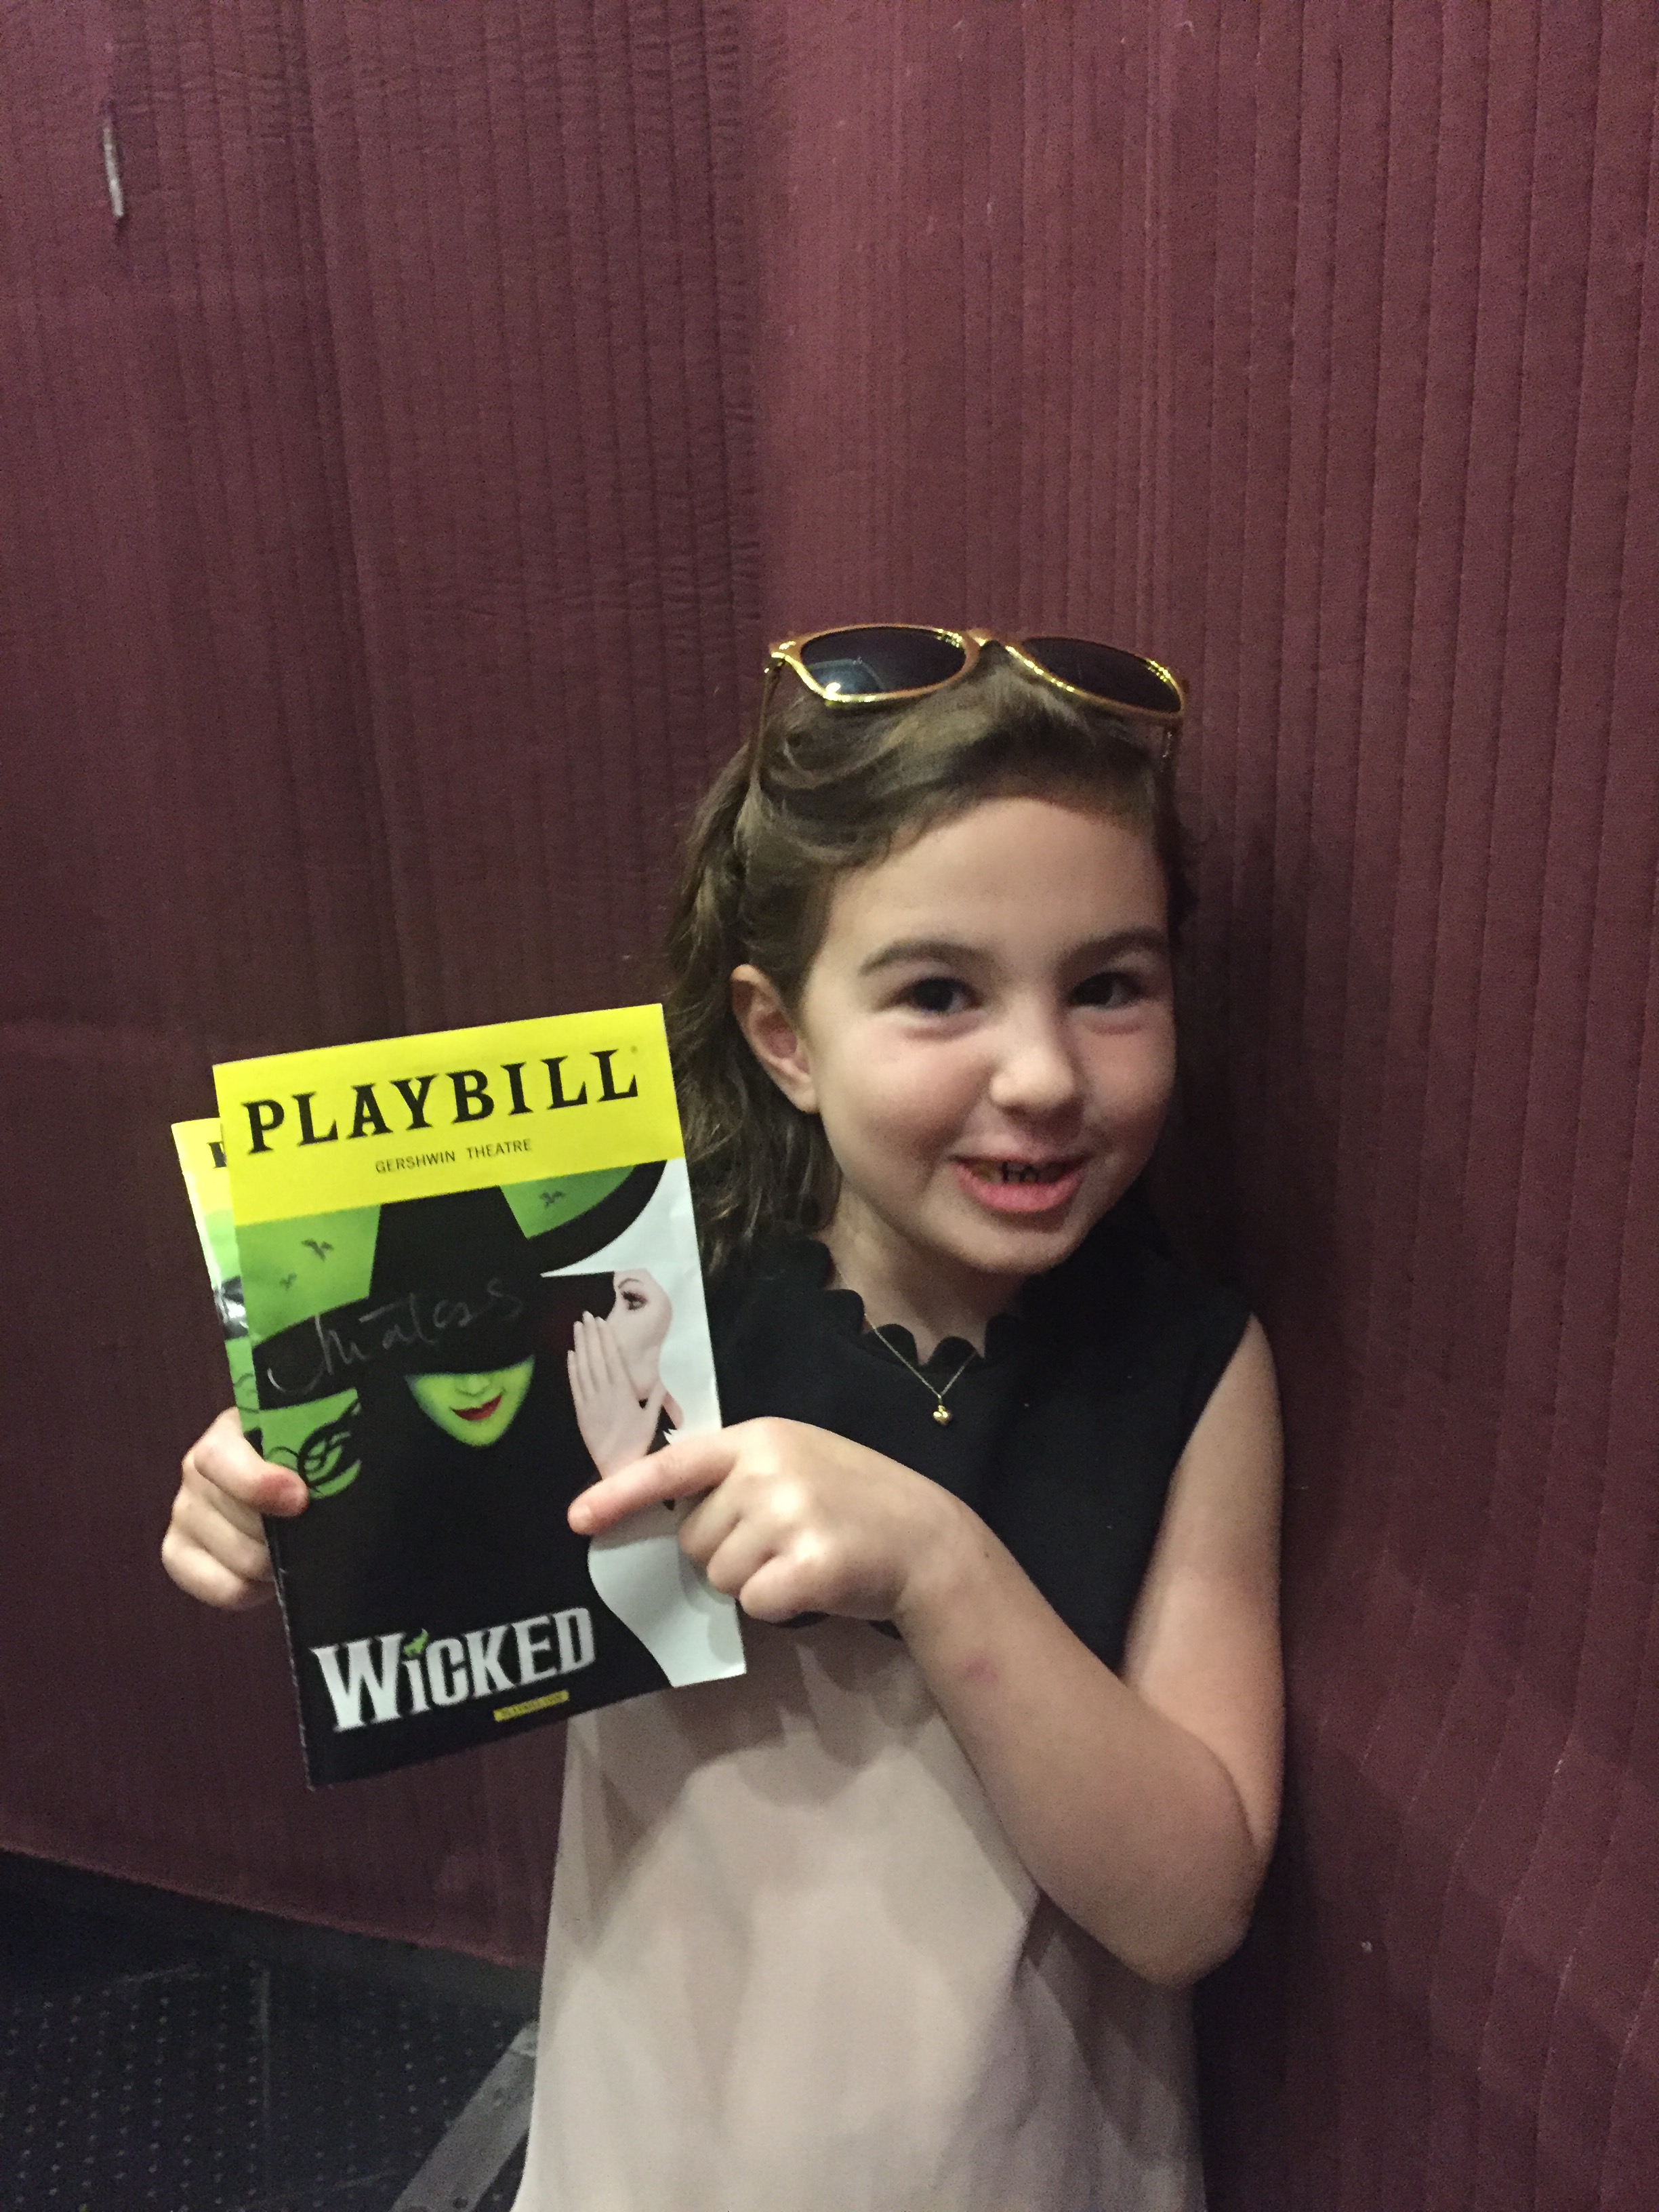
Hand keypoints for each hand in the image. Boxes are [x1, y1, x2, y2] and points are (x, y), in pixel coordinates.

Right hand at [161, 1407, 308, 1610]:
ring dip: (277, 1561)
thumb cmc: (306, 1460)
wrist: (289, 1483)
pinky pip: (222, 1588)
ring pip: (240, 1558)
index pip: (220, 1458)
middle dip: (286, 1532)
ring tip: (294, 1549)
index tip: (300, 1499)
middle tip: (312, 1530)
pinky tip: (271, 1574)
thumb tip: (319, 1489)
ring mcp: (184, 1512)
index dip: (258, 1483)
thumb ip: (316, 1453)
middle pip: (239, 1519)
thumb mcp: (313, 1446)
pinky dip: (256, 1589)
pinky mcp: (177, 1554)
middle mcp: (196, 1470)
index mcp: (229, 1432)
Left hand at [567, 1312, 665, 1477]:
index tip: (601, 1322)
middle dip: (591, 1336)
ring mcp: (590, 1402)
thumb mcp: (652, 1420)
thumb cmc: (638, 1444)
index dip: (606, 1339)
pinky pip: (575, 1387)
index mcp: (624, 1393)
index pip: (613, 1359)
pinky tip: (571, 1355)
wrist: (617, 1469)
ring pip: (583, 1369)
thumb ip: (655, 1399)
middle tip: (586, 1316)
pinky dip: (572, 1369)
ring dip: (580, 1346)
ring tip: (577, 1328)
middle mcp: (605, 1394)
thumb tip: (658, 1380)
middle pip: (596, 1359)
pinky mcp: (580, 1413)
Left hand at [568, 1416, 968, 1625]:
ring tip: (800, 1557)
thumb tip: (666, 1521)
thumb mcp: (792, 1463)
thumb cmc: (850, 1502)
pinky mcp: (811, 1563)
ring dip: (752, 1581)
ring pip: (720, 1577)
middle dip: (724, 1553)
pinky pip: (754, 1604)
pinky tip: (815, 1582)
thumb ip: (734, 1479)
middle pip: (693, 1540)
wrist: (925, 1536)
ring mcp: (790, 1514)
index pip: (671, 1466)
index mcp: (757, 1438)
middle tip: (780, 1541)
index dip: (619, 1494)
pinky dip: (779, 1606)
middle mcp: (768, 1469)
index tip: (577, 1520)